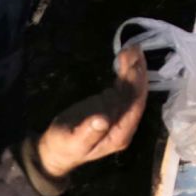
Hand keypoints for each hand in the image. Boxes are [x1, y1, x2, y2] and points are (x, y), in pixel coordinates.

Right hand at [37, 46, 149, 178]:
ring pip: (131, 88)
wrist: (57, 148)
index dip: (138, 87)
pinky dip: (124, 70)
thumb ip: (89, 132)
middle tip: (134, 49)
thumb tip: (103, 119)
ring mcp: (120, 112)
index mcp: (120, 134)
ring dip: (132, 68)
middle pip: (136, 95)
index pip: (135, 108)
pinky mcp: (112, 103)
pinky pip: (122, 85)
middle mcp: (125, 123)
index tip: (135, 66)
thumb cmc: (64, 147)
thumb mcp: (73, 141)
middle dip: (137, 72)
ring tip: (131, 47)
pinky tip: (123, 56)